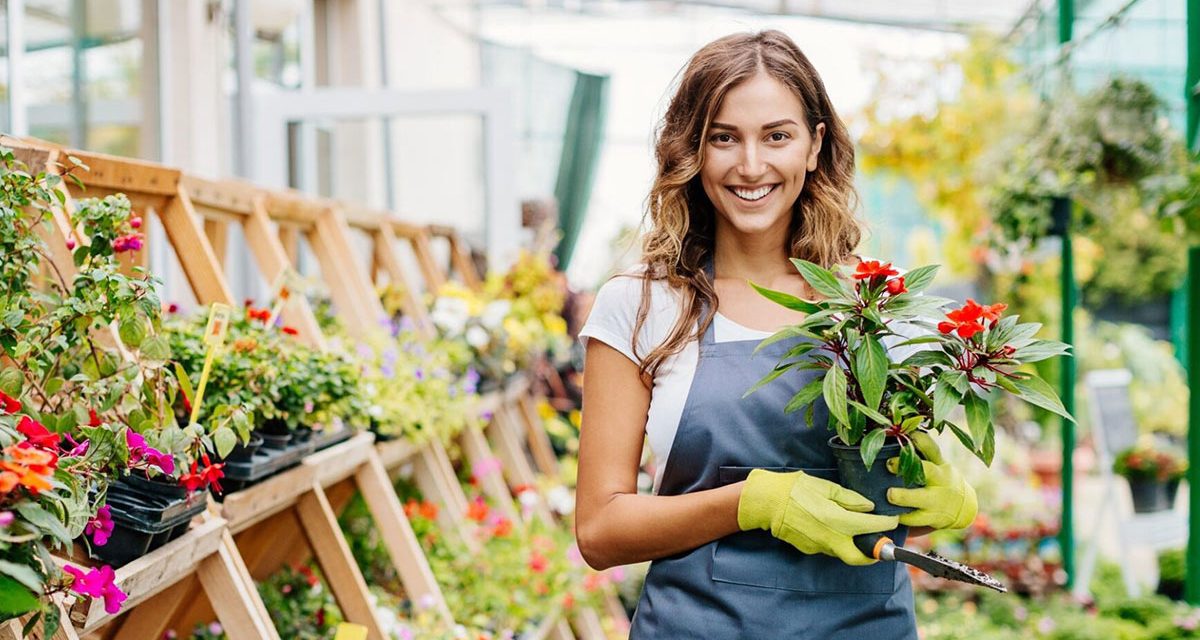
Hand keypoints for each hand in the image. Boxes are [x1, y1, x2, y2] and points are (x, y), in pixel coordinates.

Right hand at [738, 469, 898, 565]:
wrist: (767, 502)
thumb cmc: (795, 489)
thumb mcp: (826, 487)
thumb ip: (849, 499)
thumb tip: (868, 507)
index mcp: (837, 520)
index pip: (870, 526)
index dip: (885, 524)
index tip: (892, 521)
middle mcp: (830, 538)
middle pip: (858, 557)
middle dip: (873, 555)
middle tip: (880, 545)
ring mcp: (819, 546)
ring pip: (843, 552)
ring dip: (853, 546)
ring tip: (856, 532)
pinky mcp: (809, 549)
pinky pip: (828, 547)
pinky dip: (836, 541)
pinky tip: (833, 529)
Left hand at [887, 432, 977, 529]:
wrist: (962, 508)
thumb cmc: (941, 479)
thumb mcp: (937, 463)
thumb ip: (923, 449)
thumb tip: (903, 429)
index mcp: (939, 464)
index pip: (932, 449)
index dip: (920, 440)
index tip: (908, 434)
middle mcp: (940, 480)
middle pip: (927, 471)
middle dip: (909, 467)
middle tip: (889, 464)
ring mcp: (937, 500)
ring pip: (921, 499)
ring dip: (905, 497)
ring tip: (890, 495)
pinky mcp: (932, 518)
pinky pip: (916, 519)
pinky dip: (903, 517)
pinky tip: (890, 514)